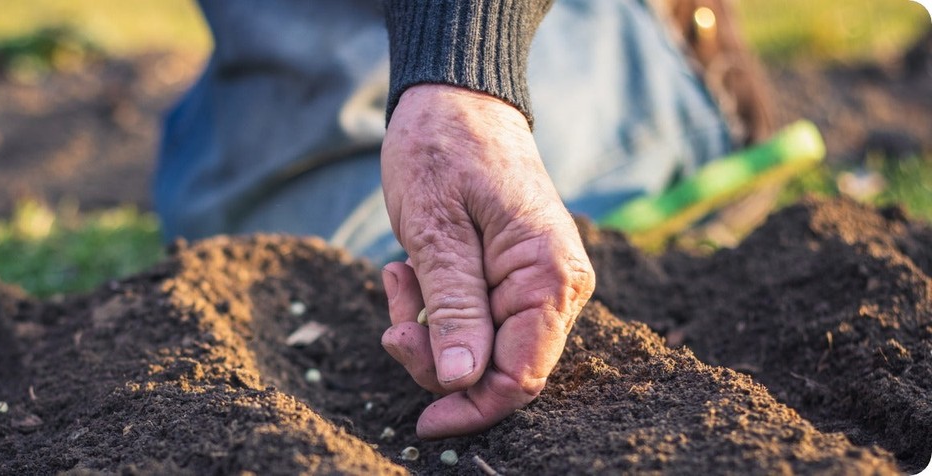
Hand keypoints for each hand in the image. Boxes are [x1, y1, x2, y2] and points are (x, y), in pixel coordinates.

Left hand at [379, 84, 594, 438]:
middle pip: (498, 369)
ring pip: (478, 349)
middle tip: (392, 324)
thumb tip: (462, 381)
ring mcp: (534, 285)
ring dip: (427, 330)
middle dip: (437, 360)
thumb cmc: (444, 150)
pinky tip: (406, 270)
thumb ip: (454, 308)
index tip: (423, 422)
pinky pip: (470, 321)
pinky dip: (431, 310)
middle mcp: (555, 288)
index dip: (473, 407)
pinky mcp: (508, 280)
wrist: (454, 97)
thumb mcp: (436, 231)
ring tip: (398, 276)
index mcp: (549, 277)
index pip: (521, 375)